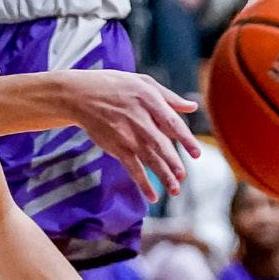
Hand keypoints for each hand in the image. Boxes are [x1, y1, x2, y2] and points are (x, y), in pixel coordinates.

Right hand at [54, 71, 199, 203]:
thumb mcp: (144, 82)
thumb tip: (193, 106)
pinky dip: (143, 183)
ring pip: (148, 159)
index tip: (196, 154)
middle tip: (183, 175)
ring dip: (163, 175)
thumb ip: (170, 97)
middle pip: (161, 144)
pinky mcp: (116, 147)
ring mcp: (127, 135)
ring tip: (175, 190)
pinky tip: (153, 197)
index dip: (186, 139)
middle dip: (173, 162)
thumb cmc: (116, 86)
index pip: (172, 123)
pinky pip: (132, 168)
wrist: (81, 96)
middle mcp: (139, 119)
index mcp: (150, 101)